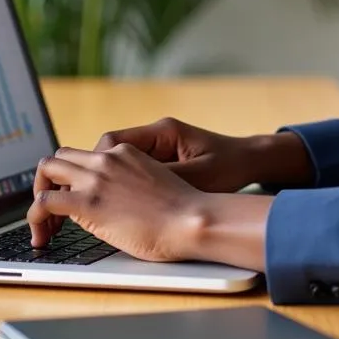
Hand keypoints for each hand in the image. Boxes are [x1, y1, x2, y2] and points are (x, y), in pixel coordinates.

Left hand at [26, 144, 207, 260]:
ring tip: (44, 225)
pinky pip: (44, 202)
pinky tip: (43, 236)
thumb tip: (114, 204)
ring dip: (39, 195)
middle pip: (60, 157)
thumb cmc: (182, 211)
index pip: (85, 156)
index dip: (72, 178)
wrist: (192, 219)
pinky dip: (35, 217)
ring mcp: (96, 178)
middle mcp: (107, 159)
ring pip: (46, 170)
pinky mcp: (89, 202)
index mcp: (125, 152)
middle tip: (53, 211)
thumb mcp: (152, 183)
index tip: (71, 200)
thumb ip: (128, 185)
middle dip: (49, 181)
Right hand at [93, 117, 312, 192]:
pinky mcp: (165, 159)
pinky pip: (134, 169)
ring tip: (105, 205)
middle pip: (109, 149)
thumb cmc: (228, 166)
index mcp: (163, 132)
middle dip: (95, 172)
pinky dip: (126, 184)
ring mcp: (160, 146)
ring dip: (110, 180)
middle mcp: (157, 135)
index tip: (90, 186)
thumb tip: (131, 191)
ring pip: (119, 161)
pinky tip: (127, 205)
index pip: (112, 140)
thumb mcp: (198, 176)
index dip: (96, 162)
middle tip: (88, 199)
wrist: (251, 161)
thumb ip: (166, 179)